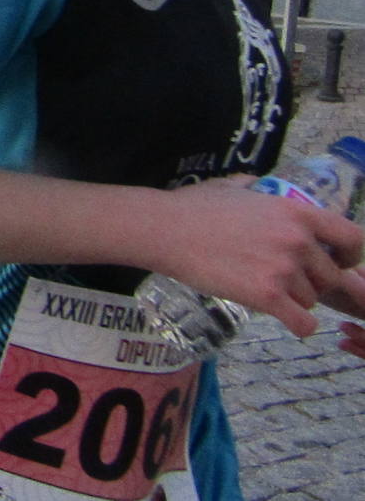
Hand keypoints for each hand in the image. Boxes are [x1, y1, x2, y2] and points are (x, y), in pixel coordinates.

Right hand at [150, 179, 364, 340]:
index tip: (336, 261)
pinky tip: (284, 318)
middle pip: (330, 276)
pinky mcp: (267, 297)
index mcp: (296, 212)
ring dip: (295, 300)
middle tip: (286, 280)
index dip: (349, 255)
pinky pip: (303, 324)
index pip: (352, 238)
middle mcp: (298, 240)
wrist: (166, 229)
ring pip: (312, 300)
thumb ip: (257, 188)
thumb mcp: (233, 186)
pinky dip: (297, 326)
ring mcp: (284, 269)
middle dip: (312, 282)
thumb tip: (258, 186)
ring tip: (266, 291)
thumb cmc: (193, 206)